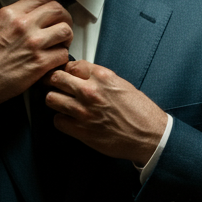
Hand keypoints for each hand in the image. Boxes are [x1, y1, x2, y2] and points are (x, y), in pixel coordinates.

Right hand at [0, 0, 72, 115]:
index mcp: (10, 14)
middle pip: (58, 11)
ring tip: (58, 47)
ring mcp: (33, 43)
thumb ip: (14, 20)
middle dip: (65, 20)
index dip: (52, 8)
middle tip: (62, 30)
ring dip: (66, 40)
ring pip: (65, 31)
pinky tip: (53, 62)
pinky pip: (63, 54)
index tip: (54, 16)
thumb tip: (33, 16)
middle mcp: (23, 25)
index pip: (42, 0)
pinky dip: (61, 59)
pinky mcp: (40, 62)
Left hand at [45, 61, 168, 164]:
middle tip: (54, 86)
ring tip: (61, 103)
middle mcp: (90, 91)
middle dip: (54, 81)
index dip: (67, 70)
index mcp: (102, 76)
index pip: (71, 65)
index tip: (66, 74)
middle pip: (56, 78)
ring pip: (51, 99)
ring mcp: (84, 111)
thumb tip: (83, 76)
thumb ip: (100, 79)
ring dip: (55, 100)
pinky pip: (58, 121)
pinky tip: (69, 120)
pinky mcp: (81, 130)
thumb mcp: (121, 85)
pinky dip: (61, 120)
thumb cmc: (140, 112)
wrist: (150, 136)